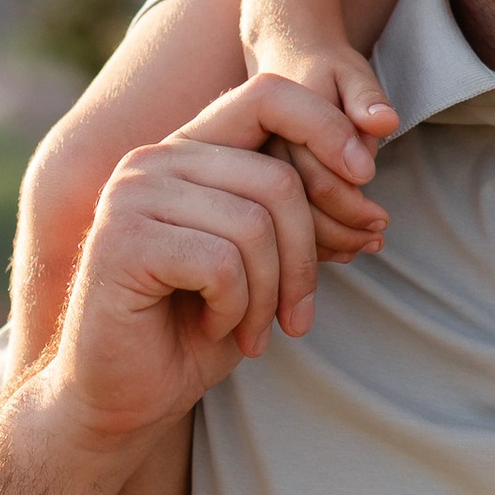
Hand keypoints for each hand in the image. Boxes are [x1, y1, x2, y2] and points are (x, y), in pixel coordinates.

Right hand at [52, 72, 366, 446]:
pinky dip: (234, 309)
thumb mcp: (260, 265)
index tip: (368, 183)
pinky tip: (211, 327)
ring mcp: (132, 196)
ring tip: (247, 329)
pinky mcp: (121, 241)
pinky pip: (222, 263)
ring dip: (267, 295)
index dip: (327, 128)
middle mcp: (155, 159)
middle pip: (277, 179)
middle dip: (305, 259)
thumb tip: (373, 208)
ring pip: (254, 225)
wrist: (122, 398)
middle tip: (297, 318)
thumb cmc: (194, 330)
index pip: (269, 96)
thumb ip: (296, 220)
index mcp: (189, 150)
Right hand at [245, 23, 399, 265]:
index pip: (315, 174)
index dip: (350, 198)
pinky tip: (343, 249)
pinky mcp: (247, 183)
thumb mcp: (351, 73)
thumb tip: (384, 123)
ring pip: (283, 220)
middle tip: (380, 233)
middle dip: (344, 225)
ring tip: (369, 244)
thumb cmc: (326, 70)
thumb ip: (365, 98)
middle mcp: (254, 146)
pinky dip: (311, 243)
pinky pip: (274, 224)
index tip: (382, 214)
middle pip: (297, 203)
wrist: (288, 64)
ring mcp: (245, 168)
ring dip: (330, 241)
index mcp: (276, 117)